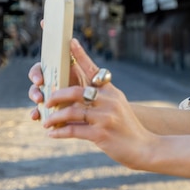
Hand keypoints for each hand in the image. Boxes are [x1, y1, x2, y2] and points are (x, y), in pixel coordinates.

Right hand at [28, 38, 95, 119]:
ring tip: (40, 100)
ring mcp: (52, 96)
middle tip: (40, 82)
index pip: (47, 61)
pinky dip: (36, 113)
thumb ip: (82, 62)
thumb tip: (72, 40)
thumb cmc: (99, 94)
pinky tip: (36, 116)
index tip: (39, 75)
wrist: (104, 118)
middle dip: (36, 77)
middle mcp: (55, 81)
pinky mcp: (51, 111)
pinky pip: (38, 111)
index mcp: (64, 70)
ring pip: (36, 92)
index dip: (39, 65)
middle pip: (38, 75)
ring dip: (35, 94)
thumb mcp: (92, 78)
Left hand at [39, 41, 153, 168]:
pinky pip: (73, 130)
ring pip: (71, 112)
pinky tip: (52, 134)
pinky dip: (59, 132)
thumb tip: (72, 95)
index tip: (69, 41)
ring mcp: (105, 117)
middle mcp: (109, 101)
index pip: (93, 70)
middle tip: (45, 101)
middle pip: (76, 91)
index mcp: (112, 92)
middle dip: (56, 96)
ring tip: (45, 122)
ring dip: (54, 117)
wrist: (143, 147)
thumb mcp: (117, 106)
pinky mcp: (101, 133)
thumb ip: (99, 98)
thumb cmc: (127, 127)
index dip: (80, 55)